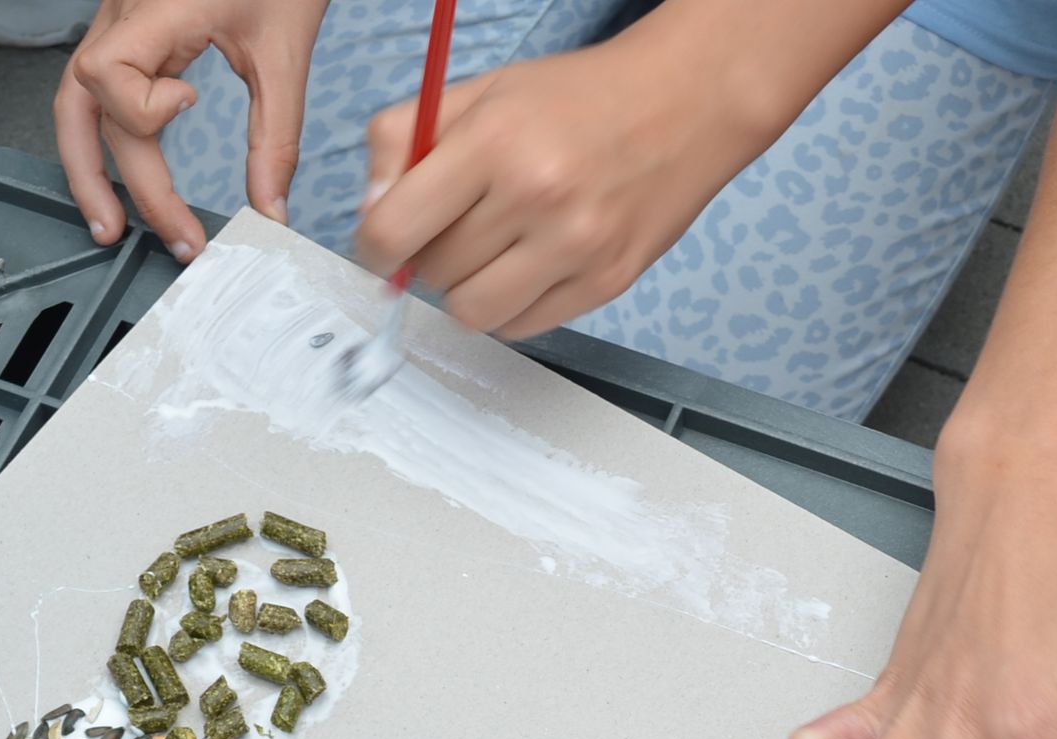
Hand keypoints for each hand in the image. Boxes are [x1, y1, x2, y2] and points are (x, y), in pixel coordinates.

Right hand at [55, 0, 330, 258]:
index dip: (143, 107)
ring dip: (87, 166)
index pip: (108, 75)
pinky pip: (94, 86)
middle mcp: (122, 12)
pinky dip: (100, 135)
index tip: (190, 104)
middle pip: (84, 104)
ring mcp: (117, 18)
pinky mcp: (127, 27)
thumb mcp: (286, 53)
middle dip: (111, 179)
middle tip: (142, 237)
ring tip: (109, 223)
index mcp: (158, 9)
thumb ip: (277, 136)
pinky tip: (118, 172)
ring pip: (74, 99)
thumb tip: (270, 210)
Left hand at [350, 28, 773, 337]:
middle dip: (430, 257)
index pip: (394, 229)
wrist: (685, 104)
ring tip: (489, 254)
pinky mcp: (606, 283)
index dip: (374, 246)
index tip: (383, 243)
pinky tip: (527, 268)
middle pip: (434, 274)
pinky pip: (524, 327)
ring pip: (474, 314)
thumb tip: (371, 212)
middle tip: (455, 228)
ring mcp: (575, 248)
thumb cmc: (580, 97)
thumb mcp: (482, 92)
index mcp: (493, 142)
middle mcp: (536, 198)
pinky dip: (511, 307)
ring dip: (466, 291)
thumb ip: (407, 140)